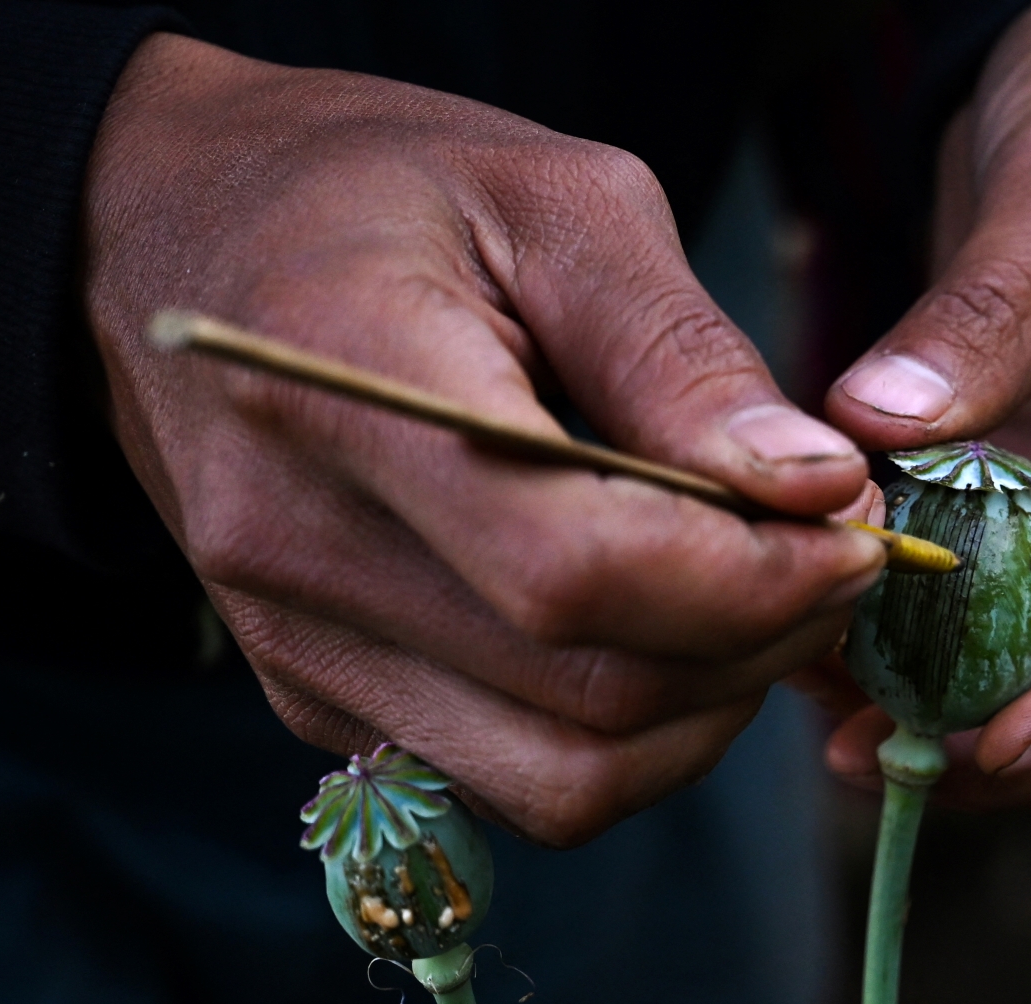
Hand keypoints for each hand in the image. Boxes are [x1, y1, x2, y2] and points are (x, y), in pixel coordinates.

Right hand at [84, 33, 885, 845]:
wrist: (176, 240)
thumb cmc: (383, 195)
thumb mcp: (558, 206)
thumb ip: (682, 357)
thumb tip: (815, 492)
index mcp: (343, 382)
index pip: (573, 570)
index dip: (752, 580)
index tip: (854, 531)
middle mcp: (297, 549)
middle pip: (591, 696)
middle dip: (763, 643)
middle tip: (834, 553)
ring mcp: (296, 644)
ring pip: (567, 780)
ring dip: (708, 710)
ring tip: (758, 597)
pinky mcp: (316, 693)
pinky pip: (516, 781)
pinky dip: (630, 735)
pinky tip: (662, 631)